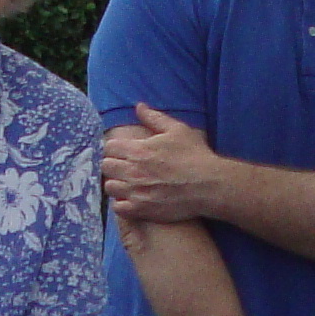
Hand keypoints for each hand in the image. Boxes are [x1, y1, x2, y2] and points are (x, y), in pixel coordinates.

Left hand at [102, 104, 232, 224]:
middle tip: (125, 167)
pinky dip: (122, 203)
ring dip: (117, 183)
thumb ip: (154, 118)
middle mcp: (132, 171)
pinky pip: (118, 207)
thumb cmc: (194, 156)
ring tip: (128, 183)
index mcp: (138, 150)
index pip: (109, 147)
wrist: (208, 186)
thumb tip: (138, 106)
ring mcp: (135, 192)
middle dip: (114, 164)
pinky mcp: (141, 209)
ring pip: (109, 186)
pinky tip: (132, 199)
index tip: (123, 151)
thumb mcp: (177, 130)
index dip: (115, 148)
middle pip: (106, 166)